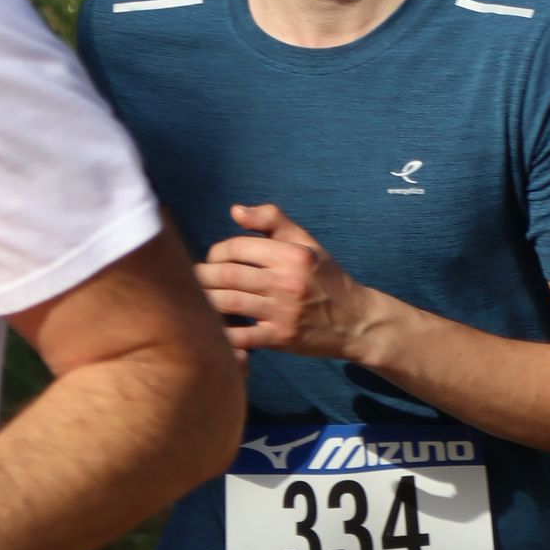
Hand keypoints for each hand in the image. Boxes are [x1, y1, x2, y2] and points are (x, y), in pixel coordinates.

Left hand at [196, 203, 381, 358]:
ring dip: (205, 302)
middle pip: (227, 275)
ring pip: (228, 303)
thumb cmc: (326, 279)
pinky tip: (211, 329)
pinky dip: (221, 334)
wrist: (356, 320)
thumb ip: (272, 221)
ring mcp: (283, 311)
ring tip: (195, 300)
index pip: (237, 248)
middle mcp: (287, 281)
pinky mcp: (280, 338)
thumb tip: (235, 210)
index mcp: (292, 255)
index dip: (216, 252)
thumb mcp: (306, 243)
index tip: (212, 261)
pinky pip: (241, 337)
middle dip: (202, 277)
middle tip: (193, 280)